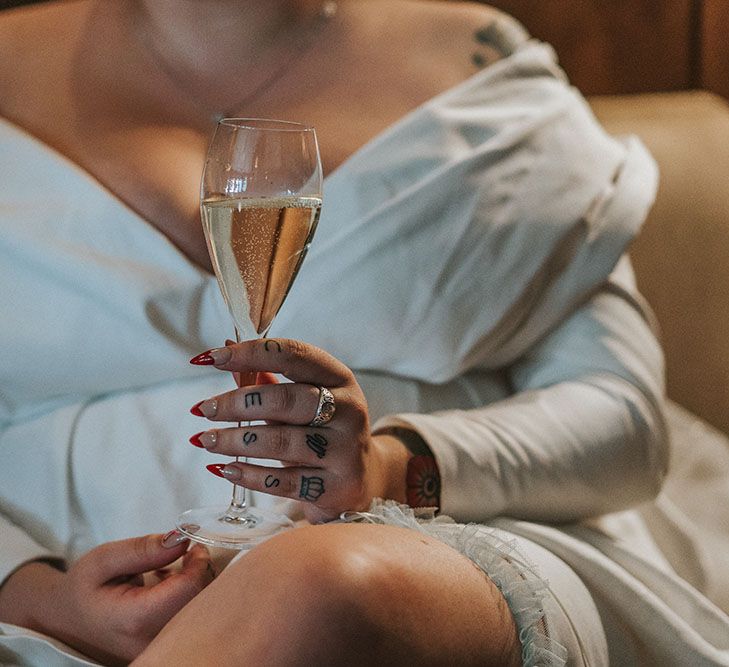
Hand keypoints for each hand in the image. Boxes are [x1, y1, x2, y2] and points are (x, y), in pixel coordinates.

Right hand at [0, 533, 213, 664]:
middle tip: (188, 555)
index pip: (189, 589)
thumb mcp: (104, 559)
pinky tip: (169, 587)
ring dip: (196, 585)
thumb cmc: (83, 588)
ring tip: (172, 571)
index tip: (193, 546)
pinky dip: (189, 598)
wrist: (65, 622)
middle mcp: (151, 641)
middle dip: (202, 573)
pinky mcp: (164, 649)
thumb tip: (181, 540)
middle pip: (200, 604)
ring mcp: (158, 649)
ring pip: (199, 613)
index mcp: (136, 619)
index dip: (199, 563)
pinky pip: (190, 621)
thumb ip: (143, 549)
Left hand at [189, 338, 412, 521]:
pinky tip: (225, 469)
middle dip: (237, 403)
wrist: (362, 480)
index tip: (212, 358)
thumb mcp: (303, 400)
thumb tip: (225, 346)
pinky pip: (284, 481)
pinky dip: (250, 475)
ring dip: (235, 441)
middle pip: (286, 400)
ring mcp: (344, 449)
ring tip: (206, 440)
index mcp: (338, 377)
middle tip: (204, 408)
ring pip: (282, 441)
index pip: (294, 355)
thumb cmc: (322, 431)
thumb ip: (265, 378)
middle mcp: (348, 409)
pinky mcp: (335, 486)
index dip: (251, 353)